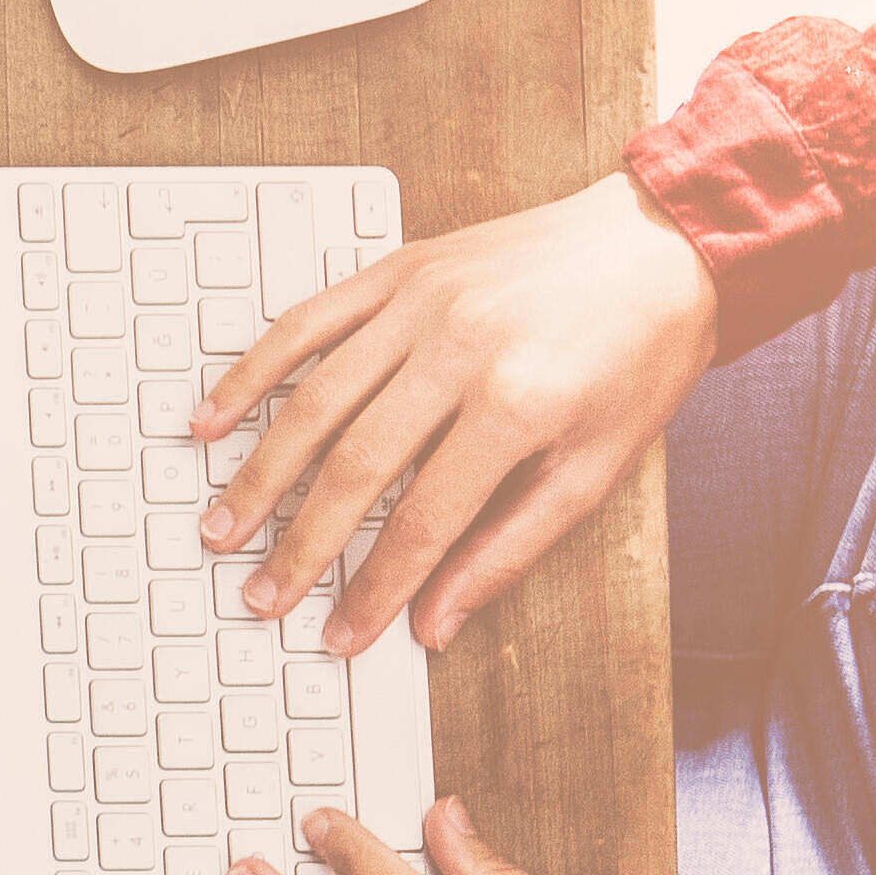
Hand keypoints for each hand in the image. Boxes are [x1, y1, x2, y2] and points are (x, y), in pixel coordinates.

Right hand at [192, 173, 721, 653]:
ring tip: (221, 528)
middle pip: (353, 469)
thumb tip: (437, 620)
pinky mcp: (396, 272)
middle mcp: (459, 351)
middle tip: (260, 595)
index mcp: (517, 405)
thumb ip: (509, 547)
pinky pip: (304, 324)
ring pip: (313, 403)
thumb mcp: (596, 466)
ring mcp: (420, 305)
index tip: (339, 633)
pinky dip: (251, 374)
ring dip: (258, 474)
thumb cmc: (641, 353)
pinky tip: (212, 419)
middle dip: (299, 545)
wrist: (662, 241)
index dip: (373, 589)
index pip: (422, 522)